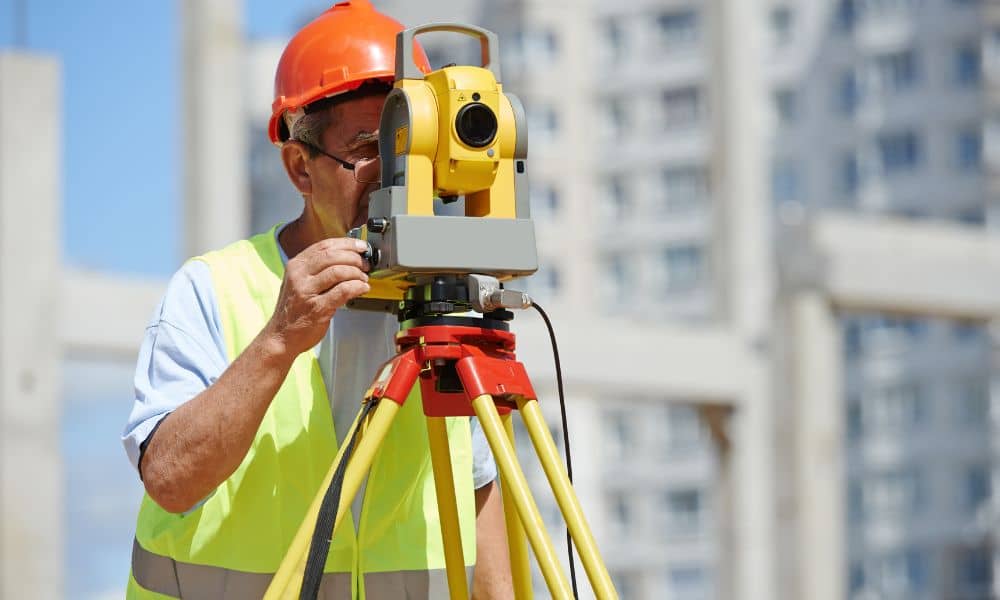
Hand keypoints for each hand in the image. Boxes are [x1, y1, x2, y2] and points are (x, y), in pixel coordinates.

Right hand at [264, 237, 370, 357]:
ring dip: (357, 274)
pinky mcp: (317, 308)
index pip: (324, 246)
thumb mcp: (299, 282)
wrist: (281, 337)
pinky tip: (362, 289)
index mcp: (296, 266)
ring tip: (363, 279)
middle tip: (365, 265)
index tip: (361, 246)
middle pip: (332, 256)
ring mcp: (307, 292)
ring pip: (338, 271)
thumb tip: (346, 258)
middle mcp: (299, 276)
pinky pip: (342, 291)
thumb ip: (318, 270)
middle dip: (354, 258)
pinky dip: (357, 287)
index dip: (346, 244)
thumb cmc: (294, 311)